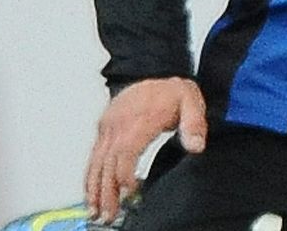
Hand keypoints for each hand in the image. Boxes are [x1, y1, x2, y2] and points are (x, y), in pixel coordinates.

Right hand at [84, 78, 207, 223]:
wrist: (154, 72)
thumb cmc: (171, 90)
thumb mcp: (191, 101)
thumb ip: (194, 124)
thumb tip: (197, 145)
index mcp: (140, 119)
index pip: (126, 151)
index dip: (124, 174)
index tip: (128, 192)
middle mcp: (119, 124)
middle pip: (108, 162)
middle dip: (106, 191)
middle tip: (108, 214)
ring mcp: (108, 127)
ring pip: (96, 162)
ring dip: (94, 189)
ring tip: (95, 211)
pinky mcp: (103, 129)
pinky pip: (93, 156)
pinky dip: (90, 177)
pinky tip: (90, 193)